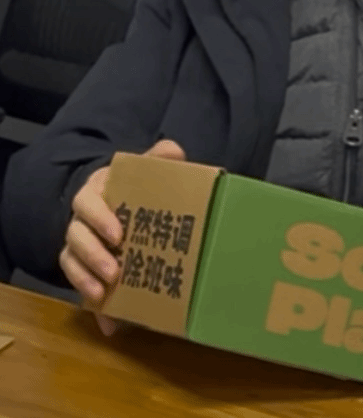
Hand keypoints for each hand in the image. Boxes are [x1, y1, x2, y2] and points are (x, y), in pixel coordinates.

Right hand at [59, 139, 185, 335]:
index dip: (99, 219)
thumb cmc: (134, 185)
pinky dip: (95, 311)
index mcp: (96, 194)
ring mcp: (80, 246)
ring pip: (71, 263)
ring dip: (85, 280)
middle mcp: (81, 221)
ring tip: (105, 293)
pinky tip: (110, 326)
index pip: (87, 203)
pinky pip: (81, 290)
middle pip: (75, 237)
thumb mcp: (144, 168)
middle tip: (114, 272)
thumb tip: (175, 152)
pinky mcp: (85, 271)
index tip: (118, 234)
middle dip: (92, 255)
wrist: (120, 200)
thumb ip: (158, 158)